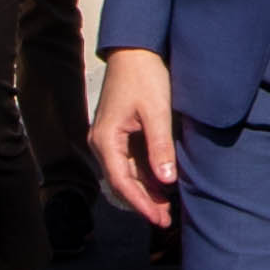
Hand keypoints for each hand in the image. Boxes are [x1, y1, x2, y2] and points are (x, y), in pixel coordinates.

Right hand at [92, 48, 182, 227]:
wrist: (135, 49)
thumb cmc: (144, 76)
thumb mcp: (157, 111)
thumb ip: (160, 147)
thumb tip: (166, 181)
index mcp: (106, 139)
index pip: (121, 182)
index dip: (141, 203)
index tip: (159, 218)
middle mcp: (102, 142)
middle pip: (122, 181)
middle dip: (144, 202)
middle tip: (166, 220)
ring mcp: (109, 137)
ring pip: (126, 173)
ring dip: (145, 190)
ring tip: (167, 208)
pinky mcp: (119, 132)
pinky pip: (130, 161)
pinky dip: (145, 175)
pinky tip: (162, 184)